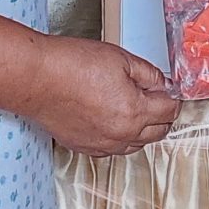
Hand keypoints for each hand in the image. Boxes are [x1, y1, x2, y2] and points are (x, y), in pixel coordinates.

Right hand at [20, 35, 181, 154]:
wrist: (38, 78)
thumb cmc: (72, 65)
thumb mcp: (121, 58)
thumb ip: (148, 74)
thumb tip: (161, 83)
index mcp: (135, 111)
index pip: (169, 110)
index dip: (171, 96)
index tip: (168, 90)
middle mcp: (121, 134)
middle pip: (158, 132)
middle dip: (162, 115)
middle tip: (156, 98)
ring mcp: (102, 144)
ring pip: (136, 144)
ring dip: (142, 129)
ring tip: (135, 108)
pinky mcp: (85, 147)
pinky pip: (113, 149)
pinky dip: (120, 137)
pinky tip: (114, 121)